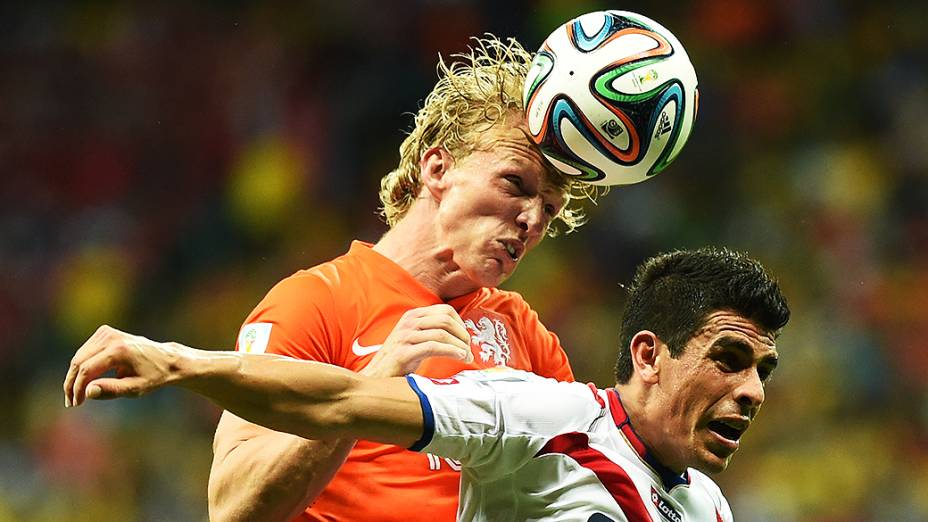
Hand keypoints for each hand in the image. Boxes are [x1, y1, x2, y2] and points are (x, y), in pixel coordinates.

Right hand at [63, 325, 188, 406]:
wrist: (166, 359)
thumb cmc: (153, 376)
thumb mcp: (136, 388)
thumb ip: (111, 390)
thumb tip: (87, 392)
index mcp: (120, 350)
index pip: (88, 370)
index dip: (78, 388)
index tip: (76, 403)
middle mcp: (111, 337)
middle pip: (79, 361)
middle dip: (72, 383)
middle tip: (71, 402)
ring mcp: (107, 332)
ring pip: (79, 356)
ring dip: (74, 376)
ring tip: (76, 396)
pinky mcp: (104, 332)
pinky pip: (85, 352)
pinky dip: (82, 366)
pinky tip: (85, 382)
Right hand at [360, 304, 472, 377]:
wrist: (376, 378)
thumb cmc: (399, 361)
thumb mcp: (415, 339)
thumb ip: (433, 332)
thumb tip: (462, 336)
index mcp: (413, 316)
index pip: (445, 310)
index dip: (461, 324)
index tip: (466, 339)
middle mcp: (408, 322)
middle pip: (446, 320)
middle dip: (463, 335)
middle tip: (469, 350)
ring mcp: (404, 336)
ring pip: (442, 333)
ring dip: (460, 346)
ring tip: (466, 357)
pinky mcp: (402, 353)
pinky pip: (433, 347)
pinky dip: (450, 351)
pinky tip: (459, 357)